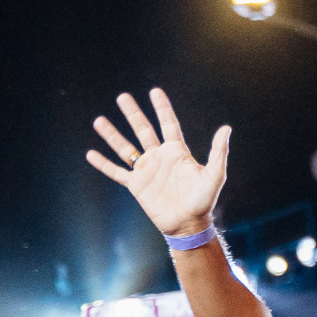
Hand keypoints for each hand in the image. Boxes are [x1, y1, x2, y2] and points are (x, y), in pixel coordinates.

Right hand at [86, 89, 231, 239]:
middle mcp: (159, 157)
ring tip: (99, 121)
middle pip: (143, 130)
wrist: (188, 224)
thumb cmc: (203, 201)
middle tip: (122, 97)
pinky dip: (103, 164)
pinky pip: (117, 172)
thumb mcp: (214, 175)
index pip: (168, 123)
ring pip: (125, 148)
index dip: (162, 108)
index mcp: (177, 151)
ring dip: (112, 135)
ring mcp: (146, 170)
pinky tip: (90, 154)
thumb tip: (226, 128)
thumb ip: (218, 152)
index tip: (154, 91)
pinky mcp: (136, 185)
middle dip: (133, 113)